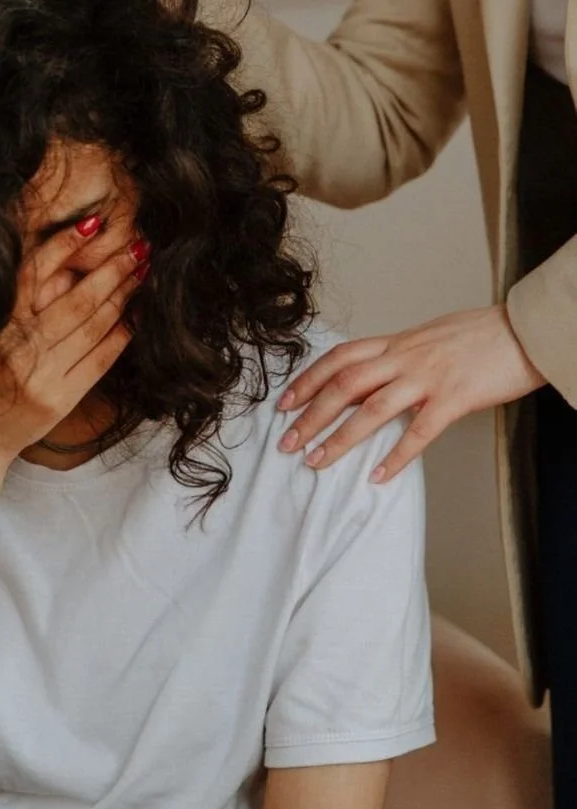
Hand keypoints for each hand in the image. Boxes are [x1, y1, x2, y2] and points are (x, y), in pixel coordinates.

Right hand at [0, 223, 147, 467]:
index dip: (65, 245)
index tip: (93, 222)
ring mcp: (41, 376)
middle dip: (111, 270)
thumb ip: (10, 297)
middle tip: (138, 246)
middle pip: (76, 301)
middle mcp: (17, 348)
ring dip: (122, 297)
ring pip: (92, 328)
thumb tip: (54, 260)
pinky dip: (120, 336)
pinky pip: (98, 361)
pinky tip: (137, 317)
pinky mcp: (59, 400)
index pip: (33, 273)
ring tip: (142, 273)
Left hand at [277, 306, 545, 480]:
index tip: (284, 403)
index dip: (308, 379)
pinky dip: (396, 457)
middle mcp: (405, 357)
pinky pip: (419, 432)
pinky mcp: (455, 399)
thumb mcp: (429, 336)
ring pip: (372, 409)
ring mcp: (429, 377)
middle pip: (344, 384)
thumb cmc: (480, 334)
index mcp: (398, 342)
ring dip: (340, 438)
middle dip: (311, 415)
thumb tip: (376, 374)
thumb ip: (400, 356)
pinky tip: (378, 477)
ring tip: (317, 462)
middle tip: (287, 441)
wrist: (524, 330)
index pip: (340, 358)